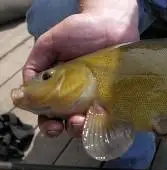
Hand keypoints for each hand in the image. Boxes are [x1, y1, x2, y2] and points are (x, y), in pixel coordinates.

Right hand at [23, 0, 139, 137]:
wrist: (113, 22)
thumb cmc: (81, 30)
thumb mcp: (51, 42)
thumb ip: (36, 63)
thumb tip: (26, 90)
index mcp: (61, 86)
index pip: (51, 111)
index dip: (49, 123)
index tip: (52, 125)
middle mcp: (80, 95)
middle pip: (71, 121)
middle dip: (70, 128)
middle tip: (73, 122)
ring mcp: (100, 95)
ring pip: (92, 121)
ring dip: (87, 127)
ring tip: (86, 119)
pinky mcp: (117, 94)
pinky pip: (114, 113)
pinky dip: (109, 121)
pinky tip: (106, 119)